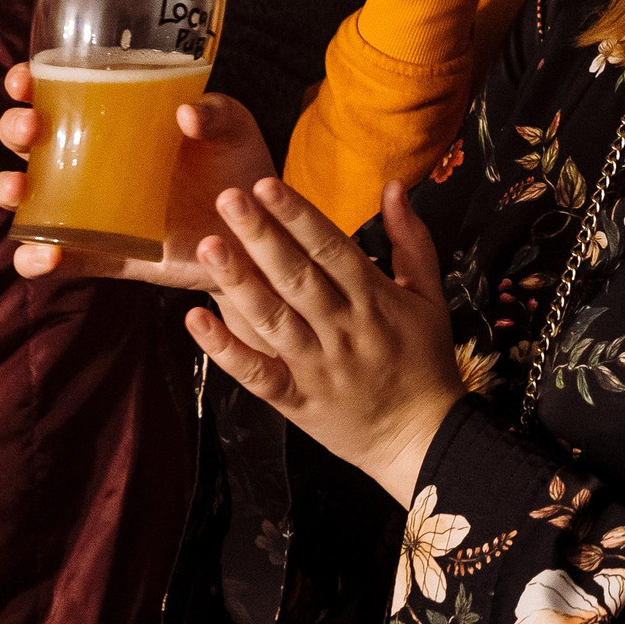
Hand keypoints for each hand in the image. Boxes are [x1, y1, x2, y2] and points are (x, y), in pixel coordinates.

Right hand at [0, 63, 276, 288]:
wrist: (257, 227)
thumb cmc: (237, 163)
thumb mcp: (233, 127)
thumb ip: (216, 113)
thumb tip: (186, 113)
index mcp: (113, 119)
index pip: (56, 94)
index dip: (29, 85)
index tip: (25, 79)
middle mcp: (90, 162)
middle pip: (28, 141)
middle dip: (13, 128)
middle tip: (31, 126)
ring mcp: (91, 210)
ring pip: (28, 199)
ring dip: (8, 189)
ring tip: (19, 186)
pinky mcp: (102, 254)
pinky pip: (58, 260)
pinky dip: (38, 260)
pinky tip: (46, 254)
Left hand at [187, 178, 465, 504]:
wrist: (423, 438)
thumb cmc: (425, 360)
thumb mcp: (429, 295)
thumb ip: (411, 240)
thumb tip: (395, 187)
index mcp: (375, 300)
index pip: (332, 249)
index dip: (298, 216)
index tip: (267, 185)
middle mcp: (343, 329)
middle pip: (297, 277)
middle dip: (262, 236)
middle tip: (228, 199)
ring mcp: (317, 367)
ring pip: (272, 320)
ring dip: (239, 282)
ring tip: (209, 247)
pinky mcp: (297, 400)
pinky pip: (257, 374)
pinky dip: (225, 350)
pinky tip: (195, 319)